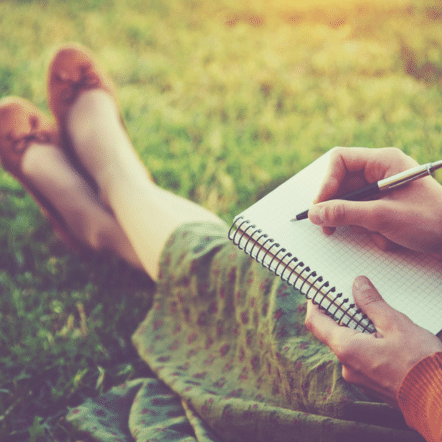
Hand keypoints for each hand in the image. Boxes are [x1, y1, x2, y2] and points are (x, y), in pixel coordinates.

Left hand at [305, 275, 441, 406]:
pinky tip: (386, 337)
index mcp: (346, 348)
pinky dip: (367, 343)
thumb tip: (357, 284)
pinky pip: (361, 357)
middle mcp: (346, 365)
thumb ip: (371, 303)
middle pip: (333, 332)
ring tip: (379, 316)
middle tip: (356, 297)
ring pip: (350, 344)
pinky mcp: (370, 382)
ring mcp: (358, 376)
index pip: (315, 322)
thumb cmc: (420, 365)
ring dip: (359, 329)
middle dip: (343, 314)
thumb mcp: (396, 324)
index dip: (315, 304)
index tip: (319, 291)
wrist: (439, 402)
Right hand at [308, 147, 441, 256]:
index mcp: (384, 161)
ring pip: (349, 200)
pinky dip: (366, 227)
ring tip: (368, 233)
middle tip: (327, 226)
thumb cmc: (431, 221)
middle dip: (335, 205)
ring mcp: (382, 189)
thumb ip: (345, 213)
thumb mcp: (383, 217)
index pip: (340, 160)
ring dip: (353, 220)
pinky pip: (361, 213)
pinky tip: (383, 236)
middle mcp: (380, 171)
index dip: (327, 182)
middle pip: (341, 182)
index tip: (321, 205)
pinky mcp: (384, 205)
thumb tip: (314, 213)